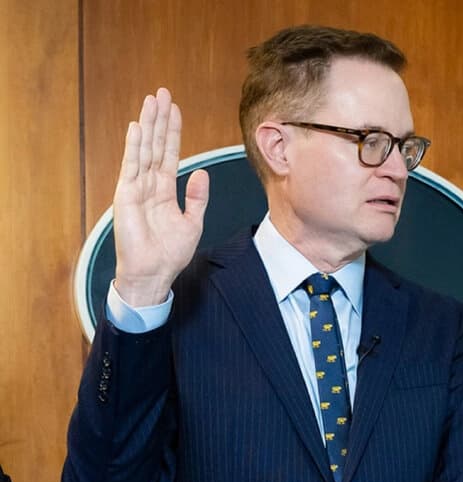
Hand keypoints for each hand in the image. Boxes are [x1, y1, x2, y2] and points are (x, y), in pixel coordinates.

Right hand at [112, 87, 208, 306]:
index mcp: (164, 190)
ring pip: (144, 149)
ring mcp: (136, 188)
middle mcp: (149, 185)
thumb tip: (202, 174)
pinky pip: (131, 166)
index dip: (173, 131)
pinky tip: (138, 127)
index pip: (169, 154)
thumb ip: (197, 198)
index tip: (175, 109)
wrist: (154, 274)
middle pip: (155, 145)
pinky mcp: (127, 195)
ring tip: (151, 100)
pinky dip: (135, 146)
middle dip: (160, 119)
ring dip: (148, 124)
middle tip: (162, 92)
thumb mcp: (192, 222)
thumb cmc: (170, 253)